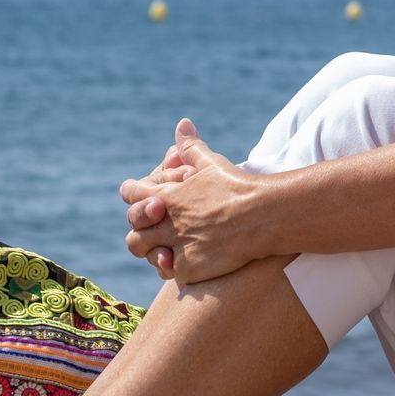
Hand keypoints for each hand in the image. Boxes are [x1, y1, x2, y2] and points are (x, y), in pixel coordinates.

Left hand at [119, 118, 263, 283]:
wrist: (262, 216)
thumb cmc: (238, 187)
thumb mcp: (212, 163)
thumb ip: (191, 147)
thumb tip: (182, 124)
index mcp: (169, 195)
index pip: (132, 192)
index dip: (131, 193)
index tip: (135, 193)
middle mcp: (167, 220)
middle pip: (134, 226)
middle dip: (140, 226)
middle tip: (155, 226)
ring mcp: (176, 245)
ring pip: (143, 250)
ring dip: (151, 249)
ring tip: (166, 248)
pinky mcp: (188, 268)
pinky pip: (168, 271)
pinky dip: (173, 267)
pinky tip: (187, 263)